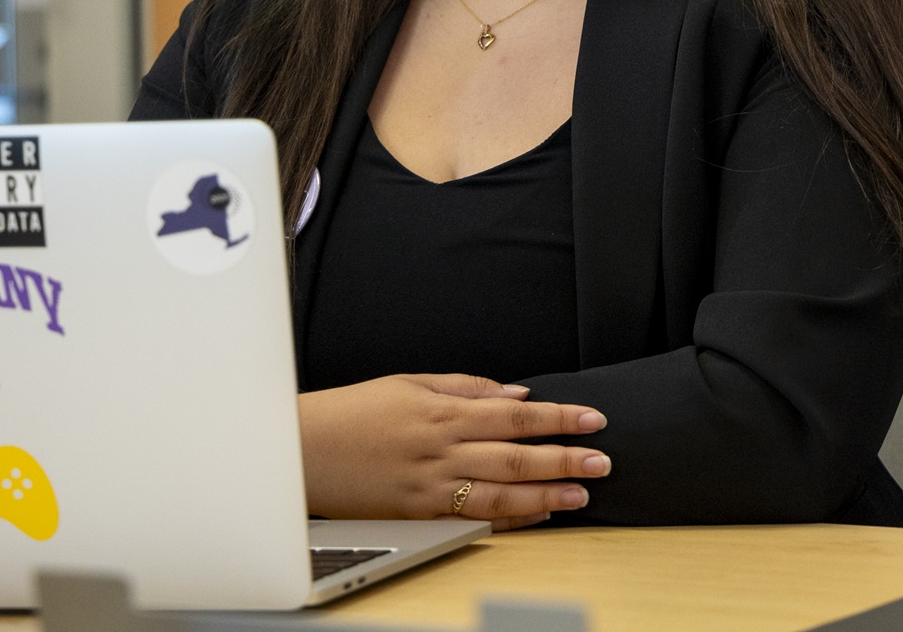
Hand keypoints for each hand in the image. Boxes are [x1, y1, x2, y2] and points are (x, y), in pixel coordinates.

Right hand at [298, 374, 609, 526]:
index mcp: (443, 411)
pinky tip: (536, 515)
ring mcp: (430, 487)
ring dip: (546, 495)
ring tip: (581, 495)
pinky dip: (508, 519)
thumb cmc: (353, 413)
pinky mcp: (417, 515)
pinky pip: (472, 518)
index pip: (516, 414)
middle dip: (564, 459)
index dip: (558, 417)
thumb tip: (514, 393)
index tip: (592, 419)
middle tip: (602, 461)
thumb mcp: (410, 383)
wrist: (300, 451)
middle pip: (517, 456)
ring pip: (501, 493)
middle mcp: (442, 450)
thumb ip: (466, 387)